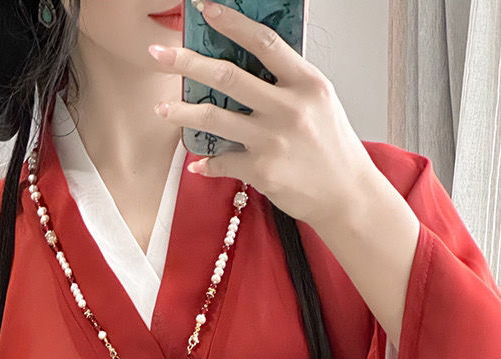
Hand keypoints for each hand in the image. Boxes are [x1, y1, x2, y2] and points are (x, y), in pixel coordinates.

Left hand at [148, 0, 377, 229]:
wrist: (345, 195)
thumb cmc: (331, 147)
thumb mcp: (319, 102)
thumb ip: (287, 82)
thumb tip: (248, 64)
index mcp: (306, 82)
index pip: (264, 42)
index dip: (231, 23)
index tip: (205, 9)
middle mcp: (289, 107)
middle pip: (227, 75)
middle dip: (186, 62)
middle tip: (158, 54)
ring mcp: (272, 139)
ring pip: (213, 117)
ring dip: (181, 113)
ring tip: (159, 108)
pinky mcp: (261, 170)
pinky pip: (221, 161)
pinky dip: (206, 162)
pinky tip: (198, 162)